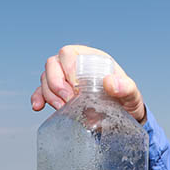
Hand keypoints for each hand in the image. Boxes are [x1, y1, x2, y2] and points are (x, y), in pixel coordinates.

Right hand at [31, 45, 145, 122]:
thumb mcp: (132, 95)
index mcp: (91, 58)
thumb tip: (109, 82)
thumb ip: (126, 88)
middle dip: (56, 83)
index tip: (77, 90)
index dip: (67, 69)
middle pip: (52, 64)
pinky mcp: (59, 93)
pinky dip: (38, 97)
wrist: (124, 116)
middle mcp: (75, 65)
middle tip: (69, 101)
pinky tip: (38, 106)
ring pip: (45, 78)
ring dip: (49, 94)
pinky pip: (42, 91)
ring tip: (63, 109)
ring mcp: (65, 78)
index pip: (69, 53)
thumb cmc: (128, 101)